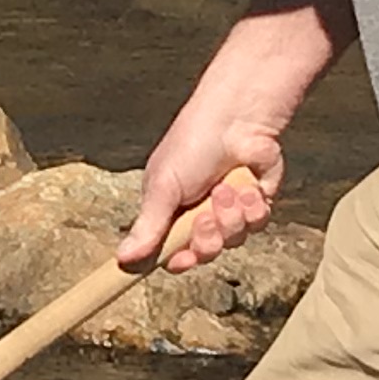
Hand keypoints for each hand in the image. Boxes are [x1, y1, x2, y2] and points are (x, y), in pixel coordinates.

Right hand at [116, 107, 284, 273]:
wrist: (238, 118)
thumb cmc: (193, 144)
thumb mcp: (163, 187)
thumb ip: (148, 227)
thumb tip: (121, 260)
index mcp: (170, 210)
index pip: (171, 251)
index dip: (179, 260)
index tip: (181, 260)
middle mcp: (199, 213)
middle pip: (204, 252)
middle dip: (207, 237)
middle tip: (205, 215)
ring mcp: (230, 210)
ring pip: (233, 240)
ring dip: (231, 217)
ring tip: (226, 187)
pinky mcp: (257, 203)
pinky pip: (257, 224)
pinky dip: (253, 208)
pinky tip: (249, 186)